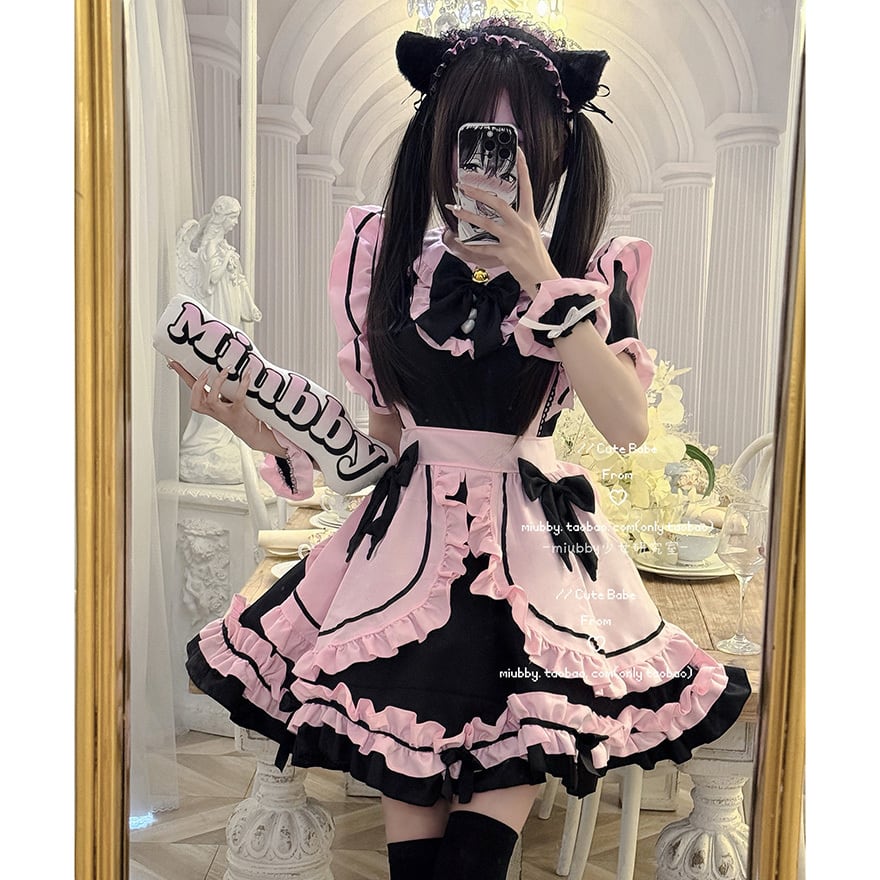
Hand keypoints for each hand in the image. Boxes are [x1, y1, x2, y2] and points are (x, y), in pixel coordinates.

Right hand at [168, 360, 254, 436]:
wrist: (251, 431)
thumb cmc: (239, 412)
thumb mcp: (226, 398)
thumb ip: (221, 386)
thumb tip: (222, 363)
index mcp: (208, 403)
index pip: (191, 388)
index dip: (182, 375)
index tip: (174, 362)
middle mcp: (212, 409)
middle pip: (196, 399)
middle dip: (197, 383)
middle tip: (205, 370)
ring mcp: (224, 412)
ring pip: (211, 400)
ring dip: (216, 384)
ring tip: (224, 370)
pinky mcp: (237, 412)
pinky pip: (238, 398)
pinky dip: (242, 385)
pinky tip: (246, 375)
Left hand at [450, 147, 560, 296]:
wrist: (543, 279)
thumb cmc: (536, 259)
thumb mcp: (532, 236)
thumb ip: (519, 225)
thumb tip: (505, 218)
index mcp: (529, 219)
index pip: (527, 189)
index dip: (523, 170)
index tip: (517, 152)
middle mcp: (521, 226)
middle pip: (499, 203)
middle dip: (479, 193)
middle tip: (463, 186)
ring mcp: (513, 239)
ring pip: (487, 223)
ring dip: (468, 215)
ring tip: (455, 209)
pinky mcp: (506, 254)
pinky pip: (484, 247)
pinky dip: (472, 245)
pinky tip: (462, 241)